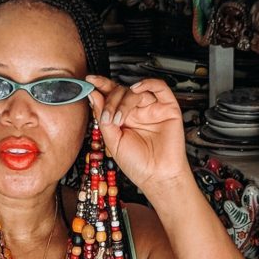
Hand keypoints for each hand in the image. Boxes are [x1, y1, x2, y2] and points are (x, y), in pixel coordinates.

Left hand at [88, 76, 190, 196]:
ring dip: (124, 101)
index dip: (101, 86)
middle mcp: (137, 111)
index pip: (112, 95)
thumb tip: (94, 96)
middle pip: (122, 91)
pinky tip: (136, 89)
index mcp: (124, 117)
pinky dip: (148, 83)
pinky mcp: (168, 108)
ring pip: (136, 90)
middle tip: (107, 117)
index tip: (89, 82)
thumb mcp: (112, 141)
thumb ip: (103, 117)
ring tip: (119, 119)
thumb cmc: (138, 164)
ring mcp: (152, 109)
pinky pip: (160, 88)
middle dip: (110, 101)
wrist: (157, 177)